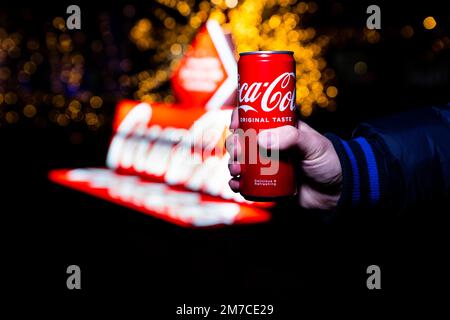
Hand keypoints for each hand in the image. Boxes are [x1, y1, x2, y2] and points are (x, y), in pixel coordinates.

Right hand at [226, 108, 342, 209]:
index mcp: (280, 129)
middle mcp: (270, 146)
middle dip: (233, 145)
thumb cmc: (329, 161)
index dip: (240, 117)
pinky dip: (237, 184)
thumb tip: (261, 139)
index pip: (254, 117)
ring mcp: (267, 165)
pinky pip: (247, 183)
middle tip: (236, 152)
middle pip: (242, 140)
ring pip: (241, 162)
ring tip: (236, 170)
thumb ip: (291, 138)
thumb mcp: (312, 144)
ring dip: (232, 164)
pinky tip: (237, 185)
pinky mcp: (267, 184)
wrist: (339, 191)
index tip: (235, 123)